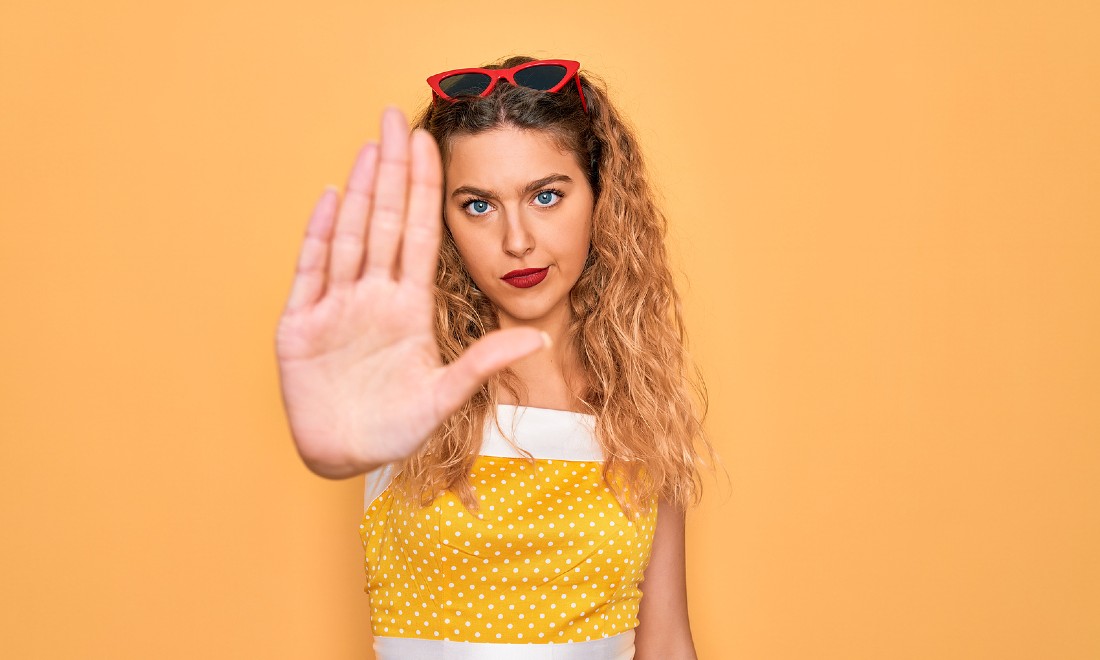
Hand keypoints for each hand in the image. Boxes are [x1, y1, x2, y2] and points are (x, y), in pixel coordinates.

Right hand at [275, 107, 548, 478]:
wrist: (343, 457)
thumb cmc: (393, 429)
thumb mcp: (445, 396)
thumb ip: (484, 362)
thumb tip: (540, 339)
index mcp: (409, 307)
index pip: (420, 234)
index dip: (425, 190)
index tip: (432, 145)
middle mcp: (373, 296)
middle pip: (385, 221)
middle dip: (393, 171)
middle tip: (396, 118)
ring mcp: (336, 307)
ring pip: (351, 236)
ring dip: (361, 191)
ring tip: (371, 146)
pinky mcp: (301, 325)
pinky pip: (313, 272)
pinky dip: (321, 236)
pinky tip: (332, 198)